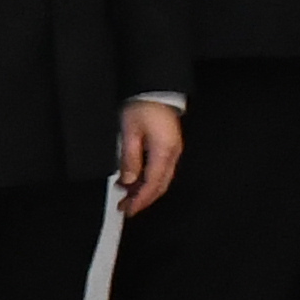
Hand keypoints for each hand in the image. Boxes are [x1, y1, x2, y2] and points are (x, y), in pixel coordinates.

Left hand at [116, 98, 184, 214]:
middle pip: (159, 185)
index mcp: (164, 151)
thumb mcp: (130, 133)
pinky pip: (160, 169)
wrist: (155, 90)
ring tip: (126, 196)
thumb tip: (128, 180)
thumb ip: (130, 158)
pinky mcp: (169, 147)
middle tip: (126, 208)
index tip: (128, 209)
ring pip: (160, 179)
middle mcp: (172, 154)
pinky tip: (134, 180)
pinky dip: (148, 179)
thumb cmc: (143, 107)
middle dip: (143, 199)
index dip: (140, 199)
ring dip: (144, 190)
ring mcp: (173, 151)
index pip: (152, 184)